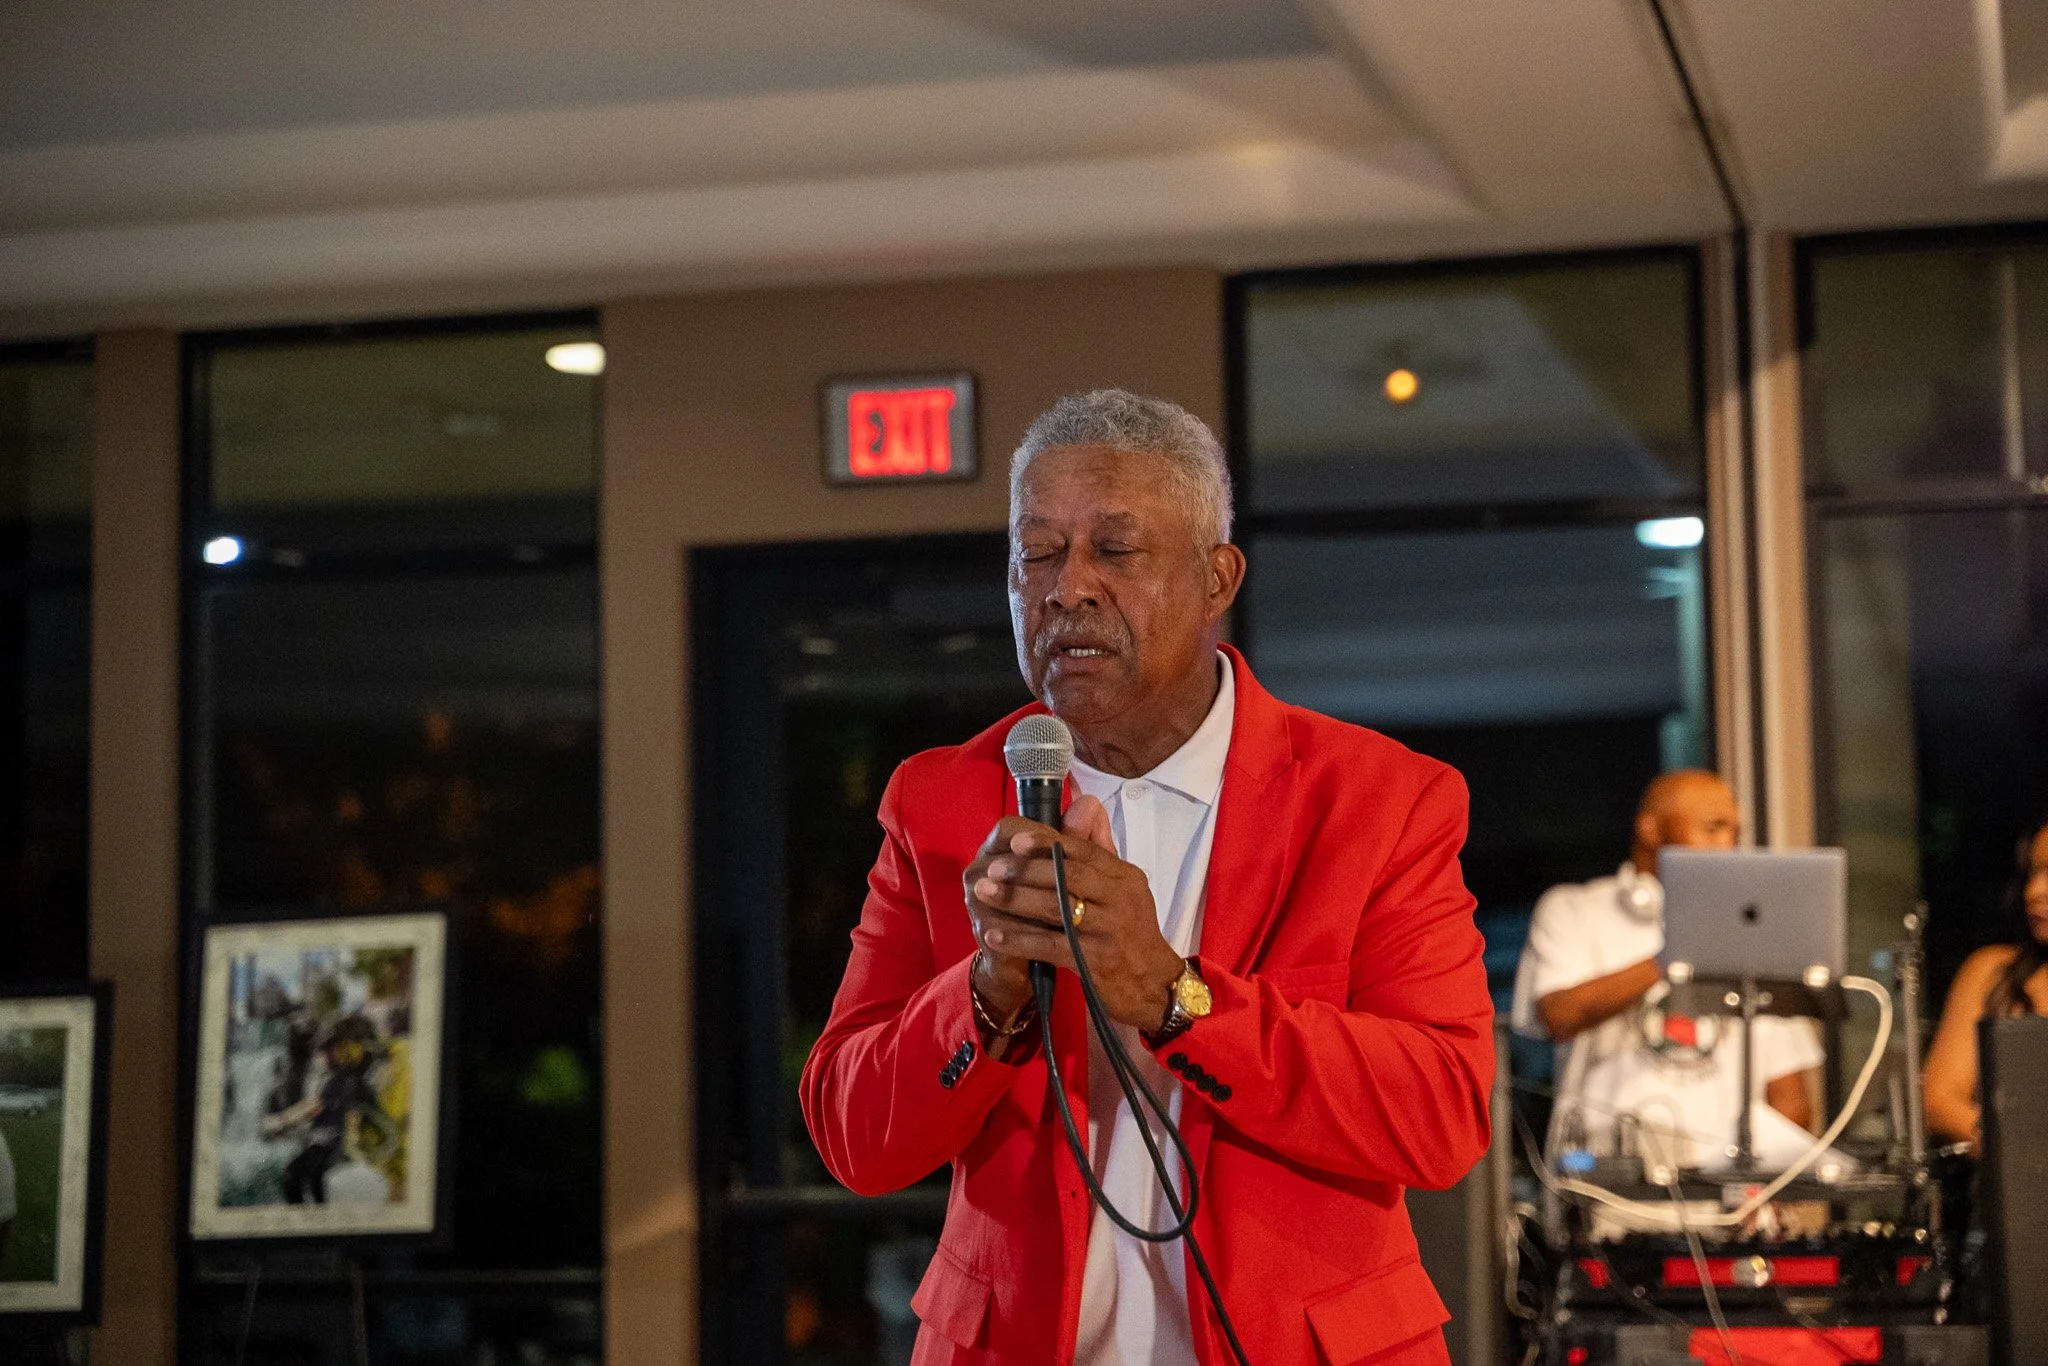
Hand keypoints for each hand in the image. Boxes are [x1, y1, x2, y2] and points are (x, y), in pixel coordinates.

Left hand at [966, 796, 1186, 1030]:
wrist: (1153, 985)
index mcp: (1124, 877)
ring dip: (1015, 900)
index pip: (1084, 852)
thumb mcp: (1124, 887)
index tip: (1015, 840)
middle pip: (1068, 876)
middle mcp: (1119, 900)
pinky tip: (994, 936)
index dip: (1048, 843)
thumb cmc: (1131, 931)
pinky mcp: (1095, 962)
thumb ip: (1099, 848)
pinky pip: (1050, 946)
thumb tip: (1086, 804)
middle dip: (1026, 870)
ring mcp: (1108, 931)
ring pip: (1056, 909)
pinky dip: (1019, 940)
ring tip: (984, 893)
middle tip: (993, 868)